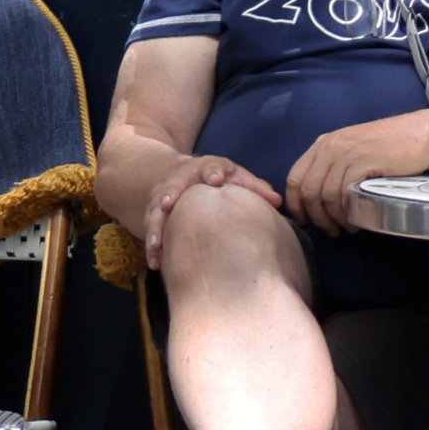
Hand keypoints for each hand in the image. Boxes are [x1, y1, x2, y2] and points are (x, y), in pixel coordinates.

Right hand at [142, 153, 285, 267]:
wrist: (179, 174)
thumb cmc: (217, 178)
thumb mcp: (235, 176)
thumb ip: (255, 187)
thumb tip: (279, 201)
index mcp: (207, 168)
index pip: (210, 166)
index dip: (212, 172)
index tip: (214, 179)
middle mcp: (181, 179)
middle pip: (173, 185)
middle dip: (170, 194)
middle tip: (167, 205)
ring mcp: (163, 196)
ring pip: (156, 211)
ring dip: (156, 227)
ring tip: (157, 244)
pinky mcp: (152, 214)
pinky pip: (150, 230)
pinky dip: (152, 247)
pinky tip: (156, 263)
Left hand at [279, 114, 428, 234]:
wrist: (428, 134)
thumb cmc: (397, 144)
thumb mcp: (358, 148)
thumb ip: (338, 164)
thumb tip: (324, 196)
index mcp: (325, 143)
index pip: (295, 177)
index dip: (296, 204)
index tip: (304, 222)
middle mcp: (330, 146)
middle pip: (307, 189)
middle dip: (315, 217)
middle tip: (329, 232)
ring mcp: (346, 153)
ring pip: (324, 195)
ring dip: (332, 219)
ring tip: (346, 230)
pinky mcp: (362, 162)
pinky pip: (343, 193)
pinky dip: (346, 212)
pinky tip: (356, 221)